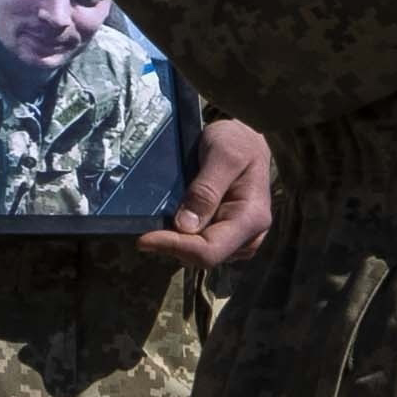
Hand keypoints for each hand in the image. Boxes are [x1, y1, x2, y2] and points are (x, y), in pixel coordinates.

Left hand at [154, 114, 279, 268]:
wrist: (246, 139)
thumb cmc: (236, 142)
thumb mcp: (222, 156)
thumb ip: (205, 190)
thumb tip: (184, 226)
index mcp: (252, 218)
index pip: (210, 250)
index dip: (175, 247)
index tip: (144, 239)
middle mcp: (250, 236)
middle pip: (203, 257)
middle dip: (174, 244)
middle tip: (150, 225)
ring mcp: (240, 240)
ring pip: (200, 255)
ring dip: (177, 241)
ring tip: (167, 216)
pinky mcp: (229, 238)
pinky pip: (201, 247)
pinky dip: (184, 237)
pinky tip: (179, 219)